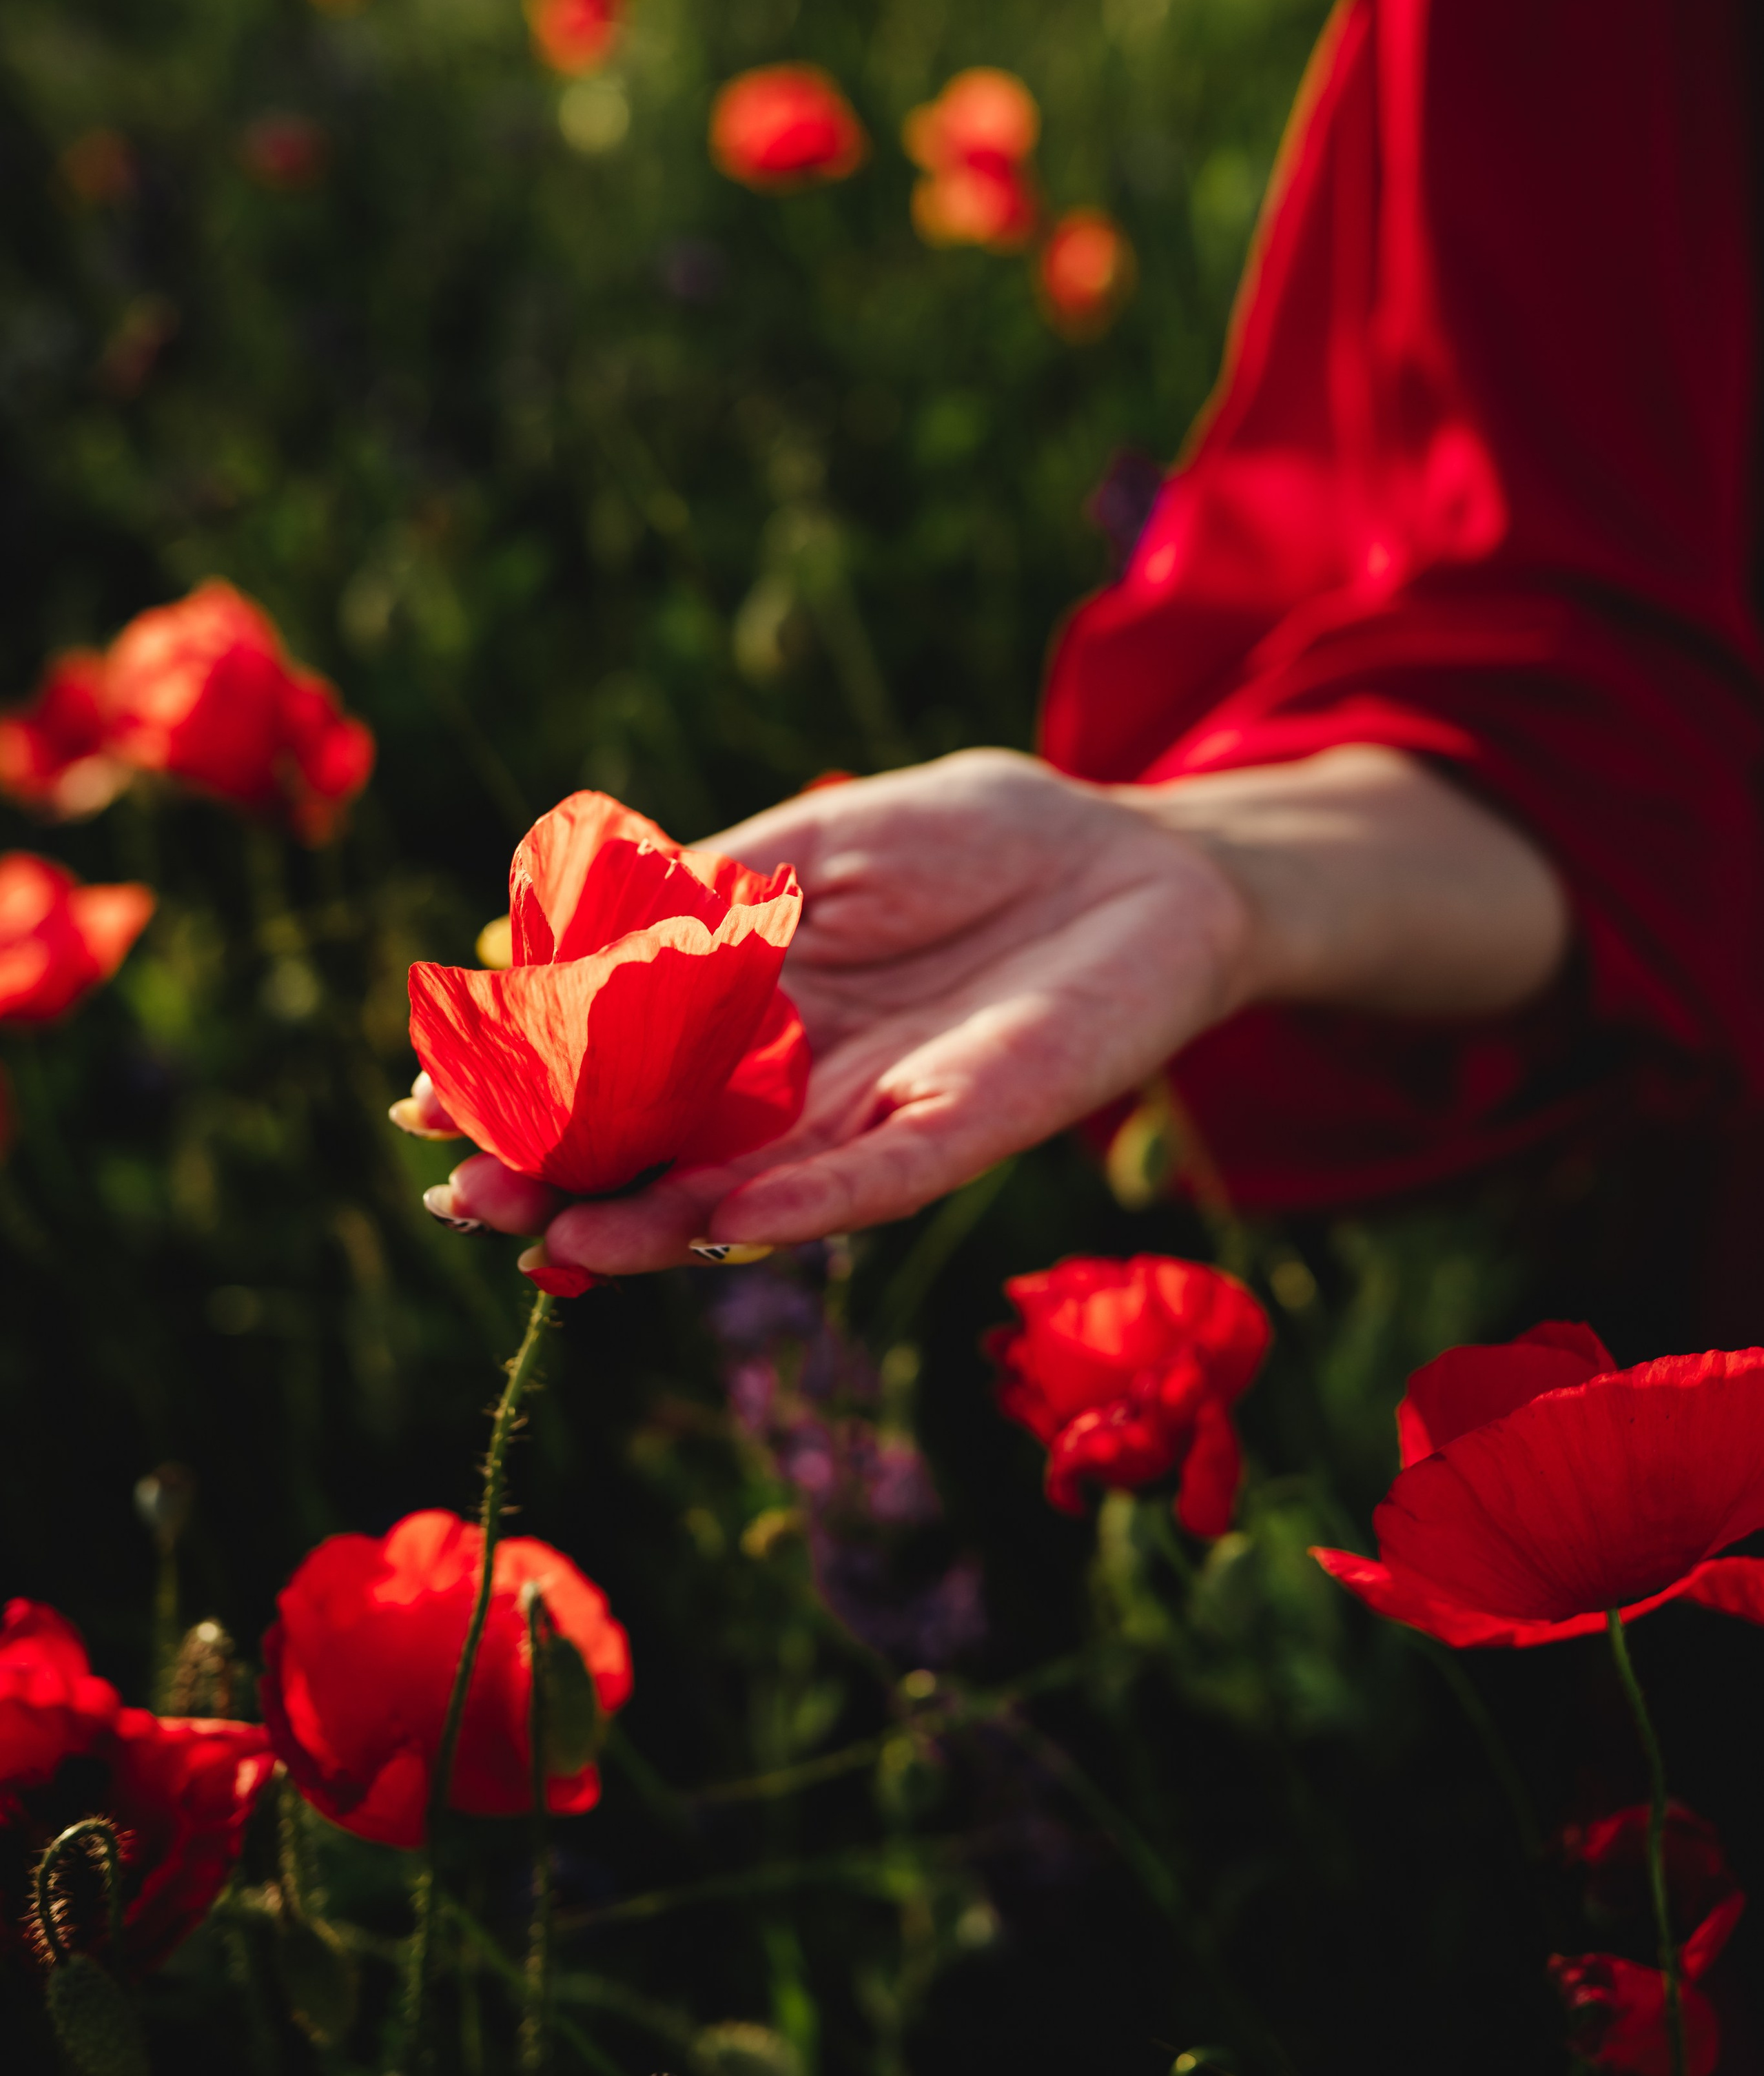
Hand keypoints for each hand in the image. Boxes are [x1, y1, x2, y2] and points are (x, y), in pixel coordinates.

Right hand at [430, 748, 1255, 1272]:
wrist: (1139, 856)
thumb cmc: (977, 837)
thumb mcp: (815, 846)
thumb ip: (704, 890)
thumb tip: (555, 930)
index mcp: (746, 1010)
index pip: (610, 1067)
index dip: (521, 1090)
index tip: (423, 1104)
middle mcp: (793, 1084)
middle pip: (657, 1150)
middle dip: (560, 1179)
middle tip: (464, 1199)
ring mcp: (872, 1115)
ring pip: (743, 1190)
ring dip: (651, 1222)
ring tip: (556, 1238)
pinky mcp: (961, 1128)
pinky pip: (871, 1183)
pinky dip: (797, 1207)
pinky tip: (722, 1224)